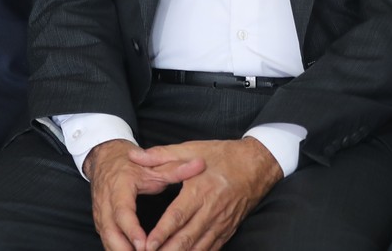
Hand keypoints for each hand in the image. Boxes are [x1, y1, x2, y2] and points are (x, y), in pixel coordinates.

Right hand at [84, 139, 204, 250]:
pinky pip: (108, 241)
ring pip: (107, 239)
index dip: (132, 230)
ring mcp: (100, 214)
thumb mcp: (153, 166)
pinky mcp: (100, 223)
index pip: (123, 212)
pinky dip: (119, 250)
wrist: (106, 159)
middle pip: (111, 232)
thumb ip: (177, 169)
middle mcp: (106, 203)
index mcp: (119, 187)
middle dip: (125, 249)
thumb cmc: (131, 164)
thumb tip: (200, 165)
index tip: (144, 244)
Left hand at [133, 137, 282, 250]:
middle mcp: (211, 210)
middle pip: (186, 238)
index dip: (161, 233)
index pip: (177, 217)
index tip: (147, 245)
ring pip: (199, 247)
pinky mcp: (228, 229)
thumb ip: (161, 155)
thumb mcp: (192, 149)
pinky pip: (212, 248)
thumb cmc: (223, 156)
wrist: (256, 164)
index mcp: (200, 190)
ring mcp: (221, 222)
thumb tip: (135, 156)